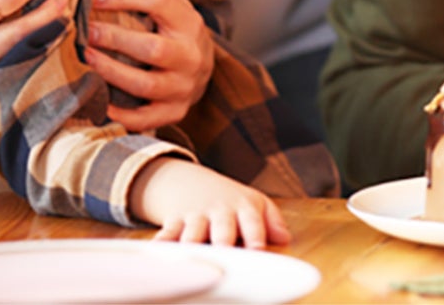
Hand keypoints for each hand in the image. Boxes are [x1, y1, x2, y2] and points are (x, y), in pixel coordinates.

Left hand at [86, 0, 213, 130]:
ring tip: (86, 60)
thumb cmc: (174, 28)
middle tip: (85, 31)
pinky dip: (121, 113)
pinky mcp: (175, 111)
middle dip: (115, 38)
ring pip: (145, 85)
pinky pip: (146, 118)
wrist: (201, 66)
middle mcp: (191, 54)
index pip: (159, 1)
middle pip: (152, 48)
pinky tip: (99, 100)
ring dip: (111, 73)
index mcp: (189, 21)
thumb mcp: (170, 1)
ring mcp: (184, 86)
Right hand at [131, 157, 290, 247]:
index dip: (255, 236)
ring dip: (192, 246)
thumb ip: (271, 221)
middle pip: (222, 230)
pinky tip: (158, 254)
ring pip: (193, 234)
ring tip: (192, 261)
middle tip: (224, 259)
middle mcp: (220, 211)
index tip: (257, 251)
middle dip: (223, 244)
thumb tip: (285, 238)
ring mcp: (196, 216)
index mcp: (244, 207)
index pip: (253, 222)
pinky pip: (166, 234)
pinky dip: (161, 244)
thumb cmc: (230, 201)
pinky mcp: (174, 222)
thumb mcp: (254, 203)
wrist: (192, 183)